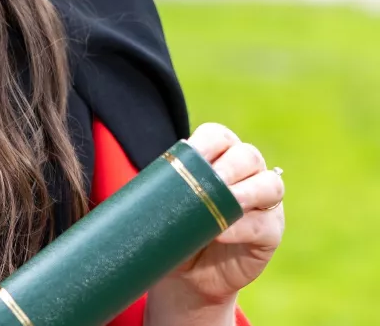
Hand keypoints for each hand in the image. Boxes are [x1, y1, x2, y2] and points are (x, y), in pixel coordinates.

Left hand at [147, 122, 284, 320]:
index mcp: (218, 156)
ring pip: (270, 184)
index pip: (218, 136)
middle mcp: (246, 173)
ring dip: (248, 191)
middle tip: (212, 179)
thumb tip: (140, 185)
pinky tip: (223, 233)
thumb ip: (158, 190)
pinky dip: (244, 226)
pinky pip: (266, 224)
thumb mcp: (163, 206)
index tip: (189, 152)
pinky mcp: (271, 232)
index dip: (207, 142)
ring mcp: (263, 202)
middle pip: (248, 156)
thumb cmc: (173, 230)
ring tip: (229, 201)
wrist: (186, 275)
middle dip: (230, 165)